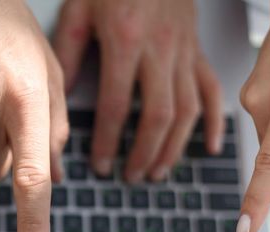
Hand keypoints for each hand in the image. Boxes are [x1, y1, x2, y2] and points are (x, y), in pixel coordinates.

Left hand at [54, 0, 222, 181]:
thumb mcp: (78, 10)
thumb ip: (67, 53)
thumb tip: (56, 96)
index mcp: (125, 41)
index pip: (115, 105)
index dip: (106, 141)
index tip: (99, 165)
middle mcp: (159, 50)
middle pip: (157, 116)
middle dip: (143, 154)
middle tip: (131, 177)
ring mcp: (184, 52)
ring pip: (186, 110)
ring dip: (174, 147)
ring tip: (158, 172)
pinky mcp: (197, 50)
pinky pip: (211, 90)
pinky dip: (213, 122)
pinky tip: (208, 148)